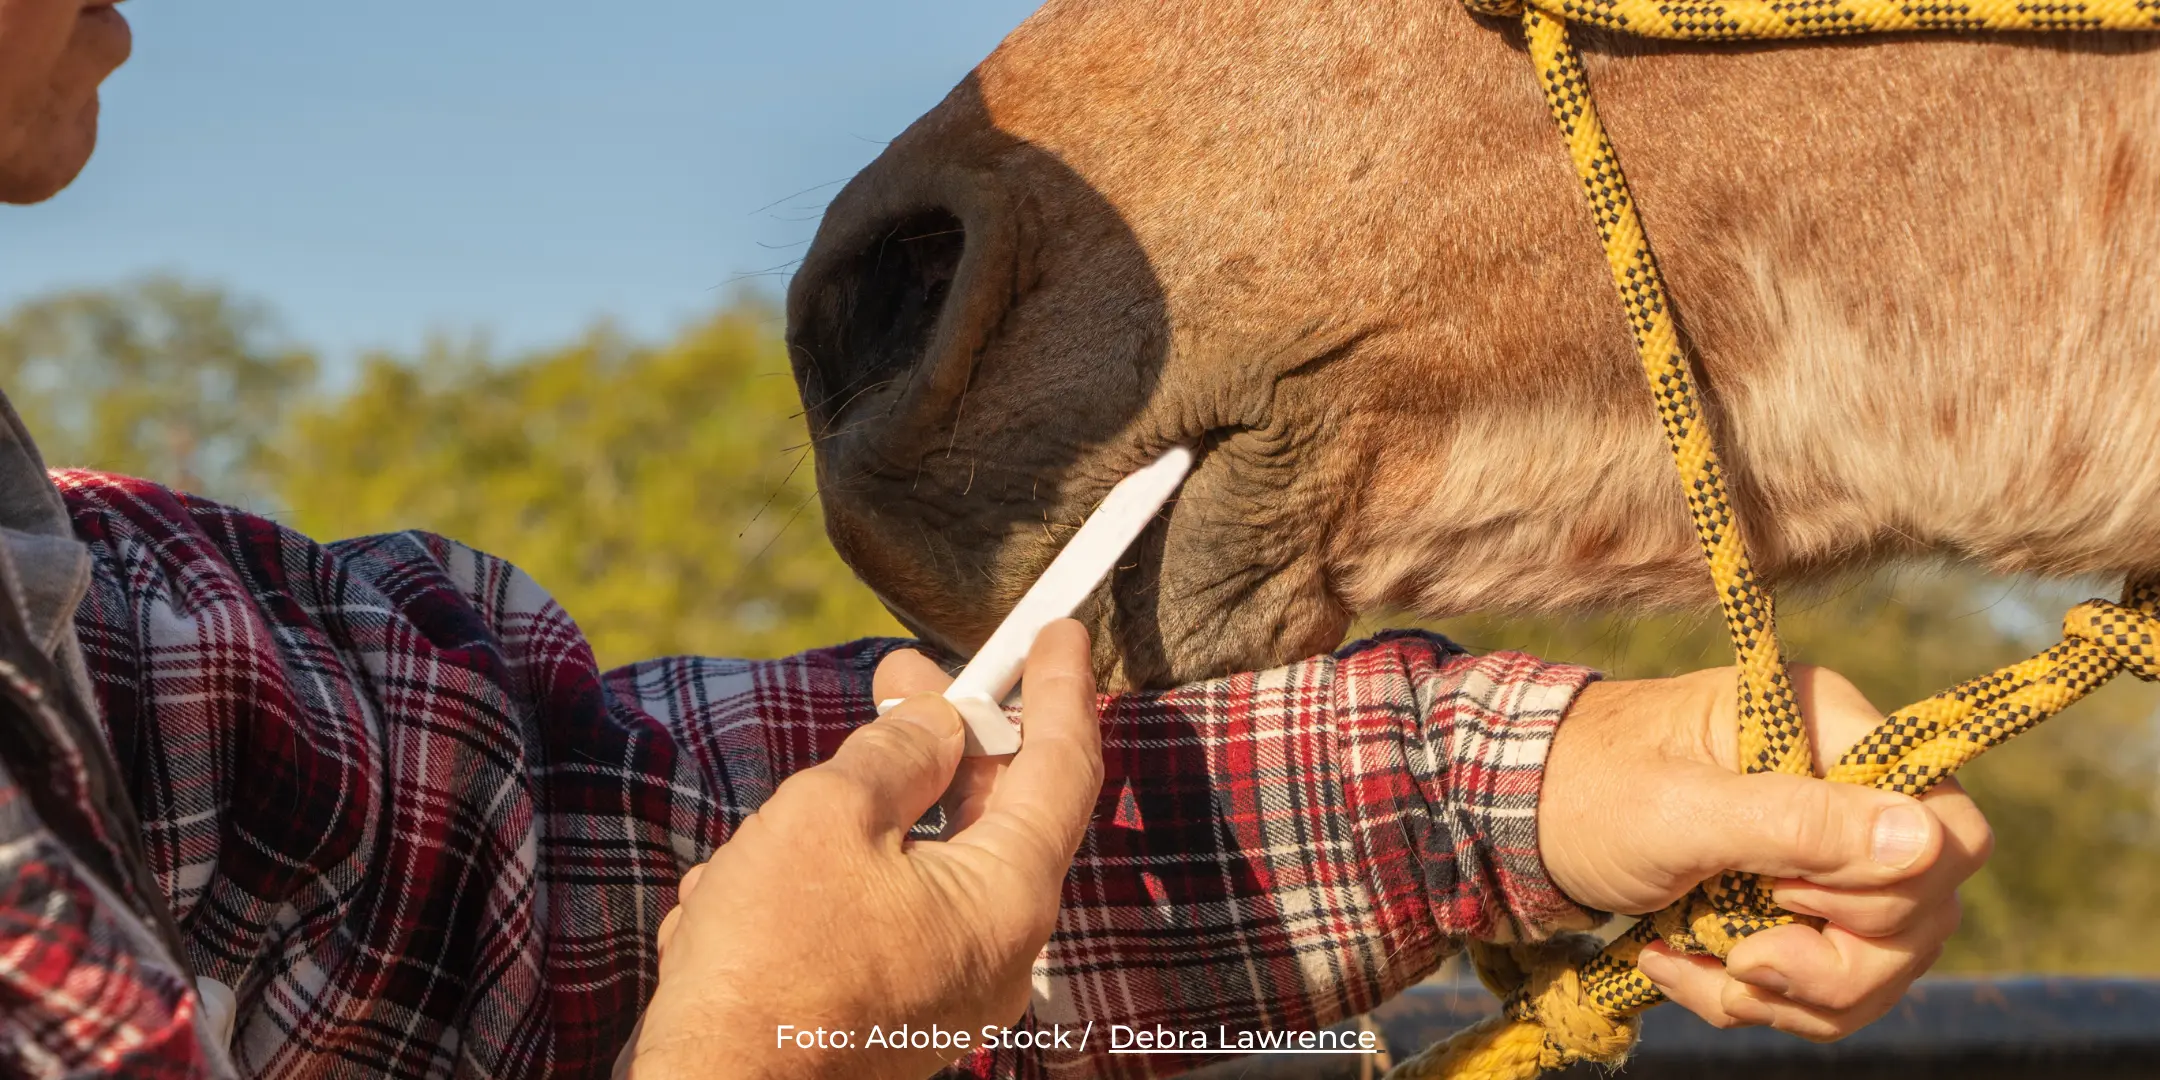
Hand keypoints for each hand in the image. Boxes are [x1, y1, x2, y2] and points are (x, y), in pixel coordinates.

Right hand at [621, 620, 1103, 1079]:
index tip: (1060, 635)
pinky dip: (816, 889)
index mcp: (1007, 896)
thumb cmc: (771, 966)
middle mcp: (995, 947)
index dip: (1060, 689)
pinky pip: (873, 917)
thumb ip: (896, 755)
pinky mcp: (894, 1009)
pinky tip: (739, 896)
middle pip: (988, 811)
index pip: (1062, 767)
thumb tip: (936, 726)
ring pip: (912, 861)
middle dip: (937, 740)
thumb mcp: (828, 818)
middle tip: (898, 678)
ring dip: (845, 826)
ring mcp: (946, 985)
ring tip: (769, 827)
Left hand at [1540, 665, 1991, 1040]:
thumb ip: (1794, 823)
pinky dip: (1759, 998)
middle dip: (1833, 962)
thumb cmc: (1587, 793)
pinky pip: (1825, 983)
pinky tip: (1680, 970)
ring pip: (1881, 959)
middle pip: (1926, 911)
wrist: (1515, 822)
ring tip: (1704, 972)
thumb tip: (1926, 842)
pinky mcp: (1794, 903)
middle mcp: (1847, 784)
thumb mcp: (1679, 812)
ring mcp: (1825, 849)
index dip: (1885, 887)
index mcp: (1830, 728)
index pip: (1948, 828)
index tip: (1784, 891)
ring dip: (1792, 994)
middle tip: (1742, 957)